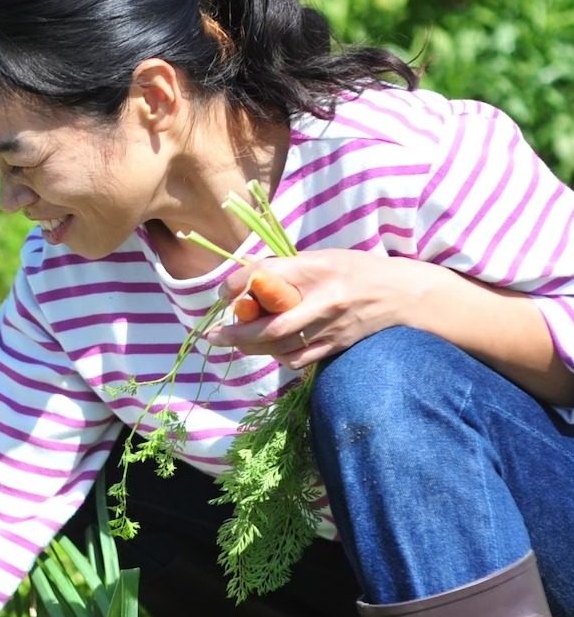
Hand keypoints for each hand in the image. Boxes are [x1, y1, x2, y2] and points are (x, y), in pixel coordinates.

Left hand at [205, 250, 445, 368]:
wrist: (404, 294)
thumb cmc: (357, 270)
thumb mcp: (324, 257)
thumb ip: (289, 268)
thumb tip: (248, 280)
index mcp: (317, 269)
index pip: (266, 276)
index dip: (238, 285)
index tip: (223, 292)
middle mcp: (323, 301)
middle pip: (270, 326)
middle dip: (236, 333)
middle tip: (212, 335)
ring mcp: (330, 328)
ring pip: (280, 347)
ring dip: (251, 347)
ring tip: (234, 341)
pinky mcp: (336, 346)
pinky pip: (298, 359)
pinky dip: (277, 357)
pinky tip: (268, 349)